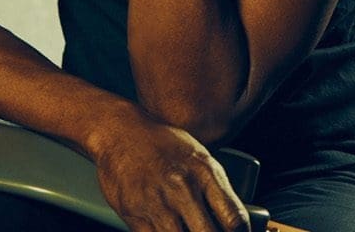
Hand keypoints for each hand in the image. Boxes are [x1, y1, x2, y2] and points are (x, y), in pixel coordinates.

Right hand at [91, 110, 250, 230]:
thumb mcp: (198, 156)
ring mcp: (158, 203)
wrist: (120, 133)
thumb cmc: (161, 143)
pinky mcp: (134, 214)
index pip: (234, 217)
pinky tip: (168, 230)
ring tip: (189, 228)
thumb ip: (216, 188)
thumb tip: (234, 223)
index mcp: (203, 172)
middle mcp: (182, 188)